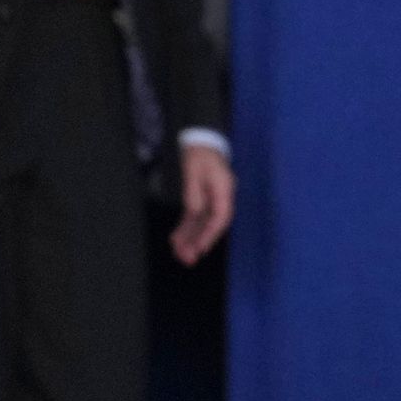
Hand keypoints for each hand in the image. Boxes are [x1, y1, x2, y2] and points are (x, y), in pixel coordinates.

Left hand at [170, 142, 234, 264]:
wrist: (202, 142)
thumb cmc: (200, 154)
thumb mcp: (194, 172)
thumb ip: (194, 194)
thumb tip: (194, 213)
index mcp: (224, 191)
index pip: (220, 218)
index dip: (210, 235)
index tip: (200, 249)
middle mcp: (220, 199)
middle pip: (211, 225)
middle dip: (198, 242)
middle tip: (187, 258)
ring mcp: (212, 200)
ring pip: (201, 224)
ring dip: (190, 239)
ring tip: (179, 254)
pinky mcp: (202, 200)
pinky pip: (194, 218)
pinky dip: (186, 229)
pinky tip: (176, 239)